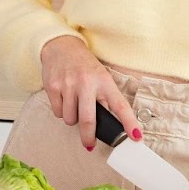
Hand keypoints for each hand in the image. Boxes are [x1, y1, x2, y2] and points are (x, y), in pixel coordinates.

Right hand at [39, 35, 141, 150]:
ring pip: (70, 119)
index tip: (136, 137)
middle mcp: (86, 82)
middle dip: (89, 136)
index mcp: (104, 81)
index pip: (120, 105)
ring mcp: (68, 84)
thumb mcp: (100, 77)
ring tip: (74, 105)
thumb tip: (109, 124)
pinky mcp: (53, 86)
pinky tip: (64, 99)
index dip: (129, 123)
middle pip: (88, 120)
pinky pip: (57, 112)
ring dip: (72, 119)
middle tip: (89, 144)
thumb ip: (105, 98)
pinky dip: (61, 111)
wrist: (60, 45)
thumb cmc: (84, 65)